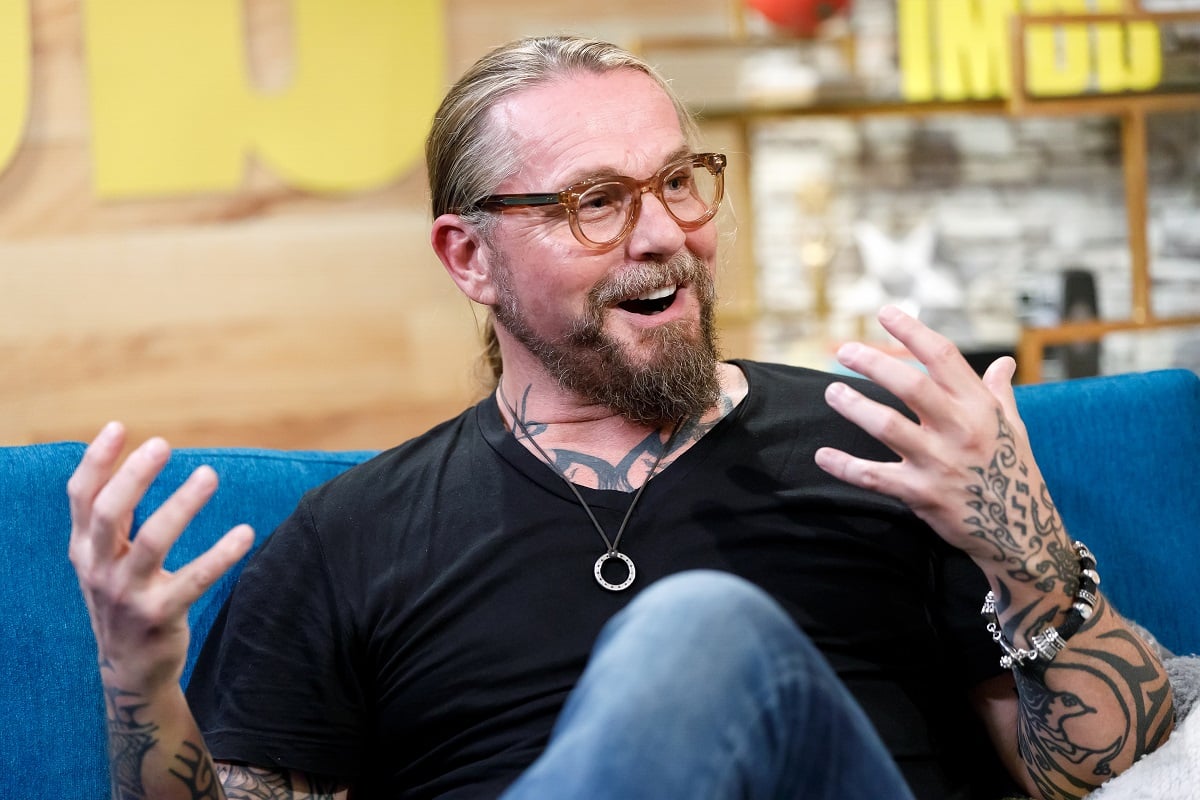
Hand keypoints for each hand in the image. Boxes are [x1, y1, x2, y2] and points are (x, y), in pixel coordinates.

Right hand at [67, 422, 253, 695]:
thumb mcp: (104, 560)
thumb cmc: (122, 598)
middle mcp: (98, 570)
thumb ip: (112, 518)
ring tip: (209, 474)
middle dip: (133, 476)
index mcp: (84, 550)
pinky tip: (245, 532)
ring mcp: (126, 595)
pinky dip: (221, 554)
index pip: (81, 497)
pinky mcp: (159, 616)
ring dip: (181, 504)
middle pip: (107, 513)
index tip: (119, 426)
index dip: (97, 461)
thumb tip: (130, 459)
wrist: (129, 671)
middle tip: (162, 444)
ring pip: (151, 541)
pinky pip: (194, 580)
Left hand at [815, 307, 1066, 574]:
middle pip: (911, 386)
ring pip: (888, 427)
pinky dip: (845, 466)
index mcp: (980, 408)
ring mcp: (939, 463)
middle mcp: (960, 430)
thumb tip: (1004, 363)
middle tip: (844, 350)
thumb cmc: (1015, 474)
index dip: (912, 331)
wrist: (1022, 535)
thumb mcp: (1013, 429)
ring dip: (855, 407)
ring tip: (831, 392)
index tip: (885, 312)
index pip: (943, 357)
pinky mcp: (922, 494)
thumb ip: (999, 393)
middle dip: (874, 363)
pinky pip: (875, 477)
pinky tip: (822, 455)